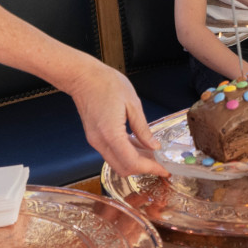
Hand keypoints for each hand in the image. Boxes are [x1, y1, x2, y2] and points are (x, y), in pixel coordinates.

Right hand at [62, 55, 167, 177]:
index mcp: (111, 134)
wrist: (82, 77)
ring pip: (116, 162)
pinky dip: (126, 153)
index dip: (150, 168)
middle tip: (160, 163)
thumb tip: (154, 146)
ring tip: (152, 153)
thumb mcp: (133, 104)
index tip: (164, 170)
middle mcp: (100, 142)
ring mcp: (95, 141)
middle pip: (123, 168)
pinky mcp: (94, 137)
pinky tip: (138, 145)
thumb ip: (143, 129)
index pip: (132, 162)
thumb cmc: (107, 84)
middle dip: (143, 169)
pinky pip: (111, 153)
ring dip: (134, 161)